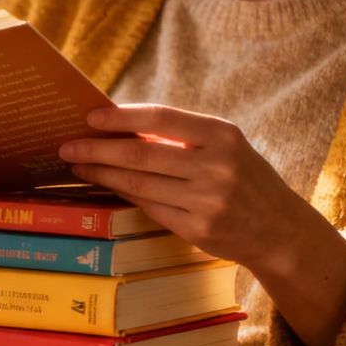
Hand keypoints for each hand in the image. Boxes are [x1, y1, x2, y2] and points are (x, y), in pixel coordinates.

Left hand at [58, 104, 345, 345]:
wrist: (278, 228)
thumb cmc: (243, 178)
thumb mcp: (224, 147)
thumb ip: (181, 137)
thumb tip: (120, 125)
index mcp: (223, 136)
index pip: (161, 118)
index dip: (122, 117)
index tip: (90, 117)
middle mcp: (217, 166)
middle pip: (141, 155)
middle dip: (98, 149)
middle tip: (67, 146)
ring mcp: (207, 200)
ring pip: (139, 184)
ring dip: (102, 174)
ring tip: (77, 166)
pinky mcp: (197, 228)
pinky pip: (149, 207)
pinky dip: (123, 195)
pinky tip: (104, 186)